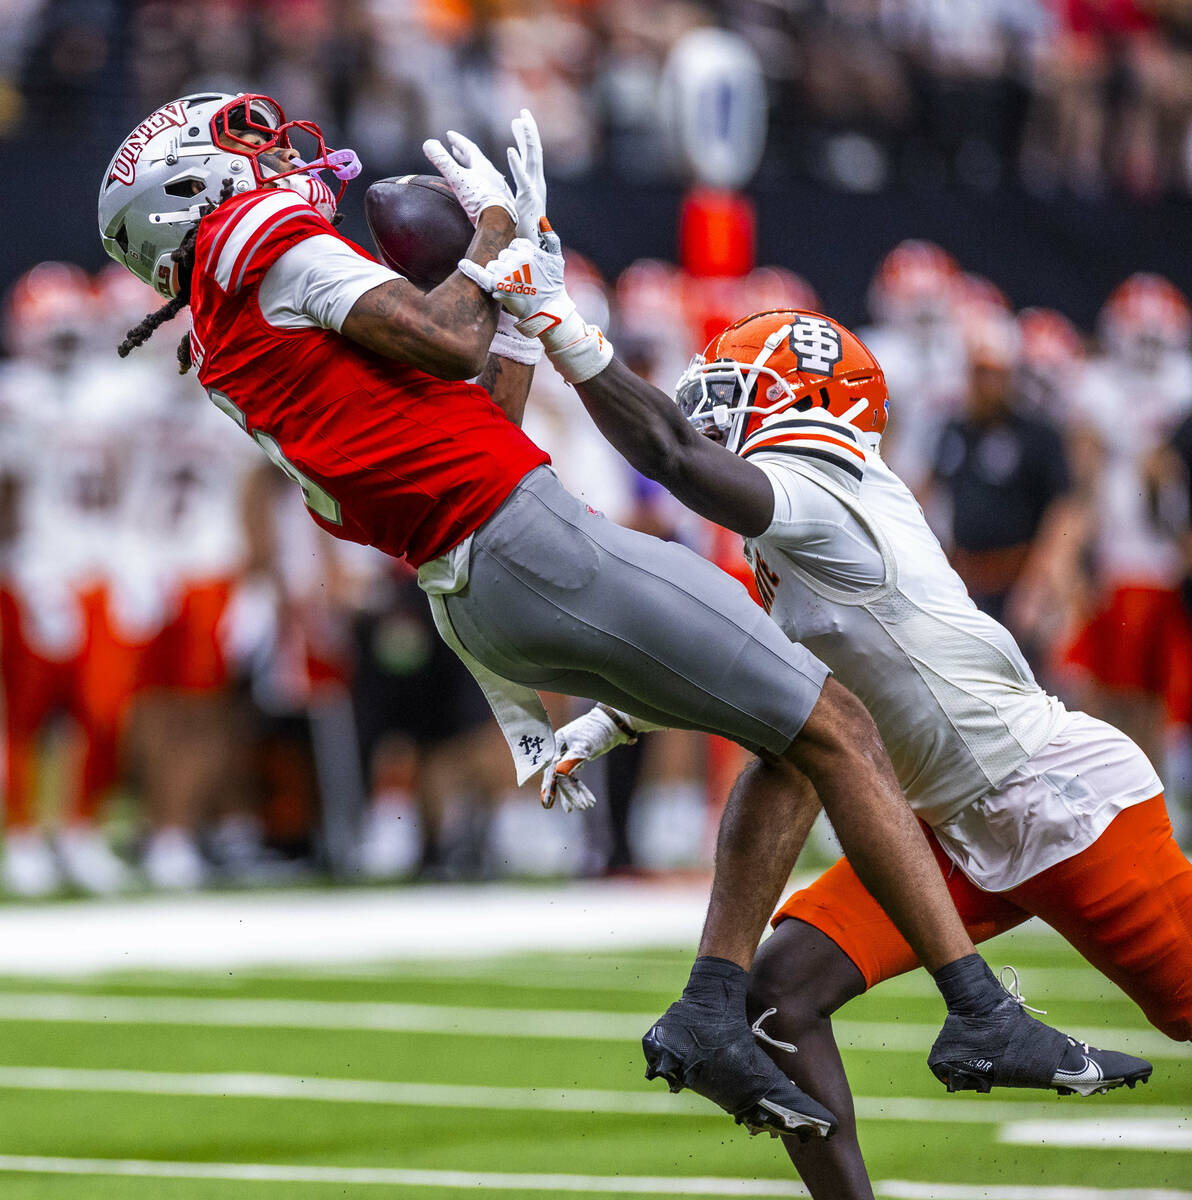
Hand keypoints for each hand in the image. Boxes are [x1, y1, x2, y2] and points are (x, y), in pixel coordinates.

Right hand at [423, 130, 515, 226]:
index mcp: (483, 166)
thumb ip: (443, 161)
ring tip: (466, 169)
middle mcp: (493, 175)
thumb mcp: (457, 179)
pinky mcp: (502, 204)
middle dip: (464, 154)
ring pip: (485, 175)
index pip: (469, 148)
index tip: (449, 134)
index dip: (458, 140)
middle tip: (455, 148)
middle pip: (477, 161)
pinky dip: (481, 186)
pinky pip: (490, 190)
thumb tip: (428, 143)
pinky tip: (481, 192)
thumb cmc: (478, 199)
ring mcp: (499, 189)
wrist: (500, 222)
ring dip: (473, 170)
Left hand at [458, 231, 615, 383]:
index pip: (514, 246)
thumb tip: (541, 219)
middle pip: (502, 255)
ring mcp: (507, 272)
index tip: (524, 269)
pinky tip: (462, 264)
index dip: (517, 257)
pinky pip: (481, 274)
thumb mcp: (557, 259)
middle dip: (507, 265)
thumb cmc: (553, 286)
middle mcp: (517, 259)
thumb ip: (551, 237)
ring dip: (498, 274)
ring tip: (512, 286)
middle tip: (520, 280)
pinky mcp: (499, 286)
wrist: (549, 311)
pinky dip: (470, 269)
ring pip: (493, 265)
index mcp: (529, 250)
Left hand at [508, 108, 545, 242]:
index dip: (524, 137)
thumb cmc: (523, 232)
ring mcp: (535, 191)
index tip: (518, 121)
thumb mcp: (518, 208)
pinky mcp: (529, 201)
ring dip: (527, 139)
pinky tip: (509, 151)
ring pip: (533, 160)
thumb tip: (506, 189)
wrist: (532, 251)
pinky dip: (516, 165)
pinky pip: (522, 180)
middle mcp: (537, 184)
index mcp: (533, 184)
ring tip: (521, 121)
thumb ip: (514, 195)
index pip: (530, 156)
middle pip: (534, 152)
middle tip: (523, 111)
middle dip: (529, 131)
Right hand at [541, 705, 631, 811]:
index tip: (548, 803)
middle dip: (569, 793)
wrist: (613, 723)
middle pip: (559, 777)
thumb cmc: (597, 730)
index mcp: (555, 744)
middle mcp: (558, 750)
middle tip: (579, 807)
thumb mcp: (585, 744)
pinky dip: (580, 789)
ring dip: (576, 793)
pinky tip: (587, 800)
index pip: (551, 769)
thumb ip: (571, 759)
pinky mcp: (576, 760)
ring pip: (567, 779)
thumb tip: (558, 774)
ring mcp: (567, 755)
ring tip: (585, 806)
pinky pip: (574, 778)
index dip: (549, 787)